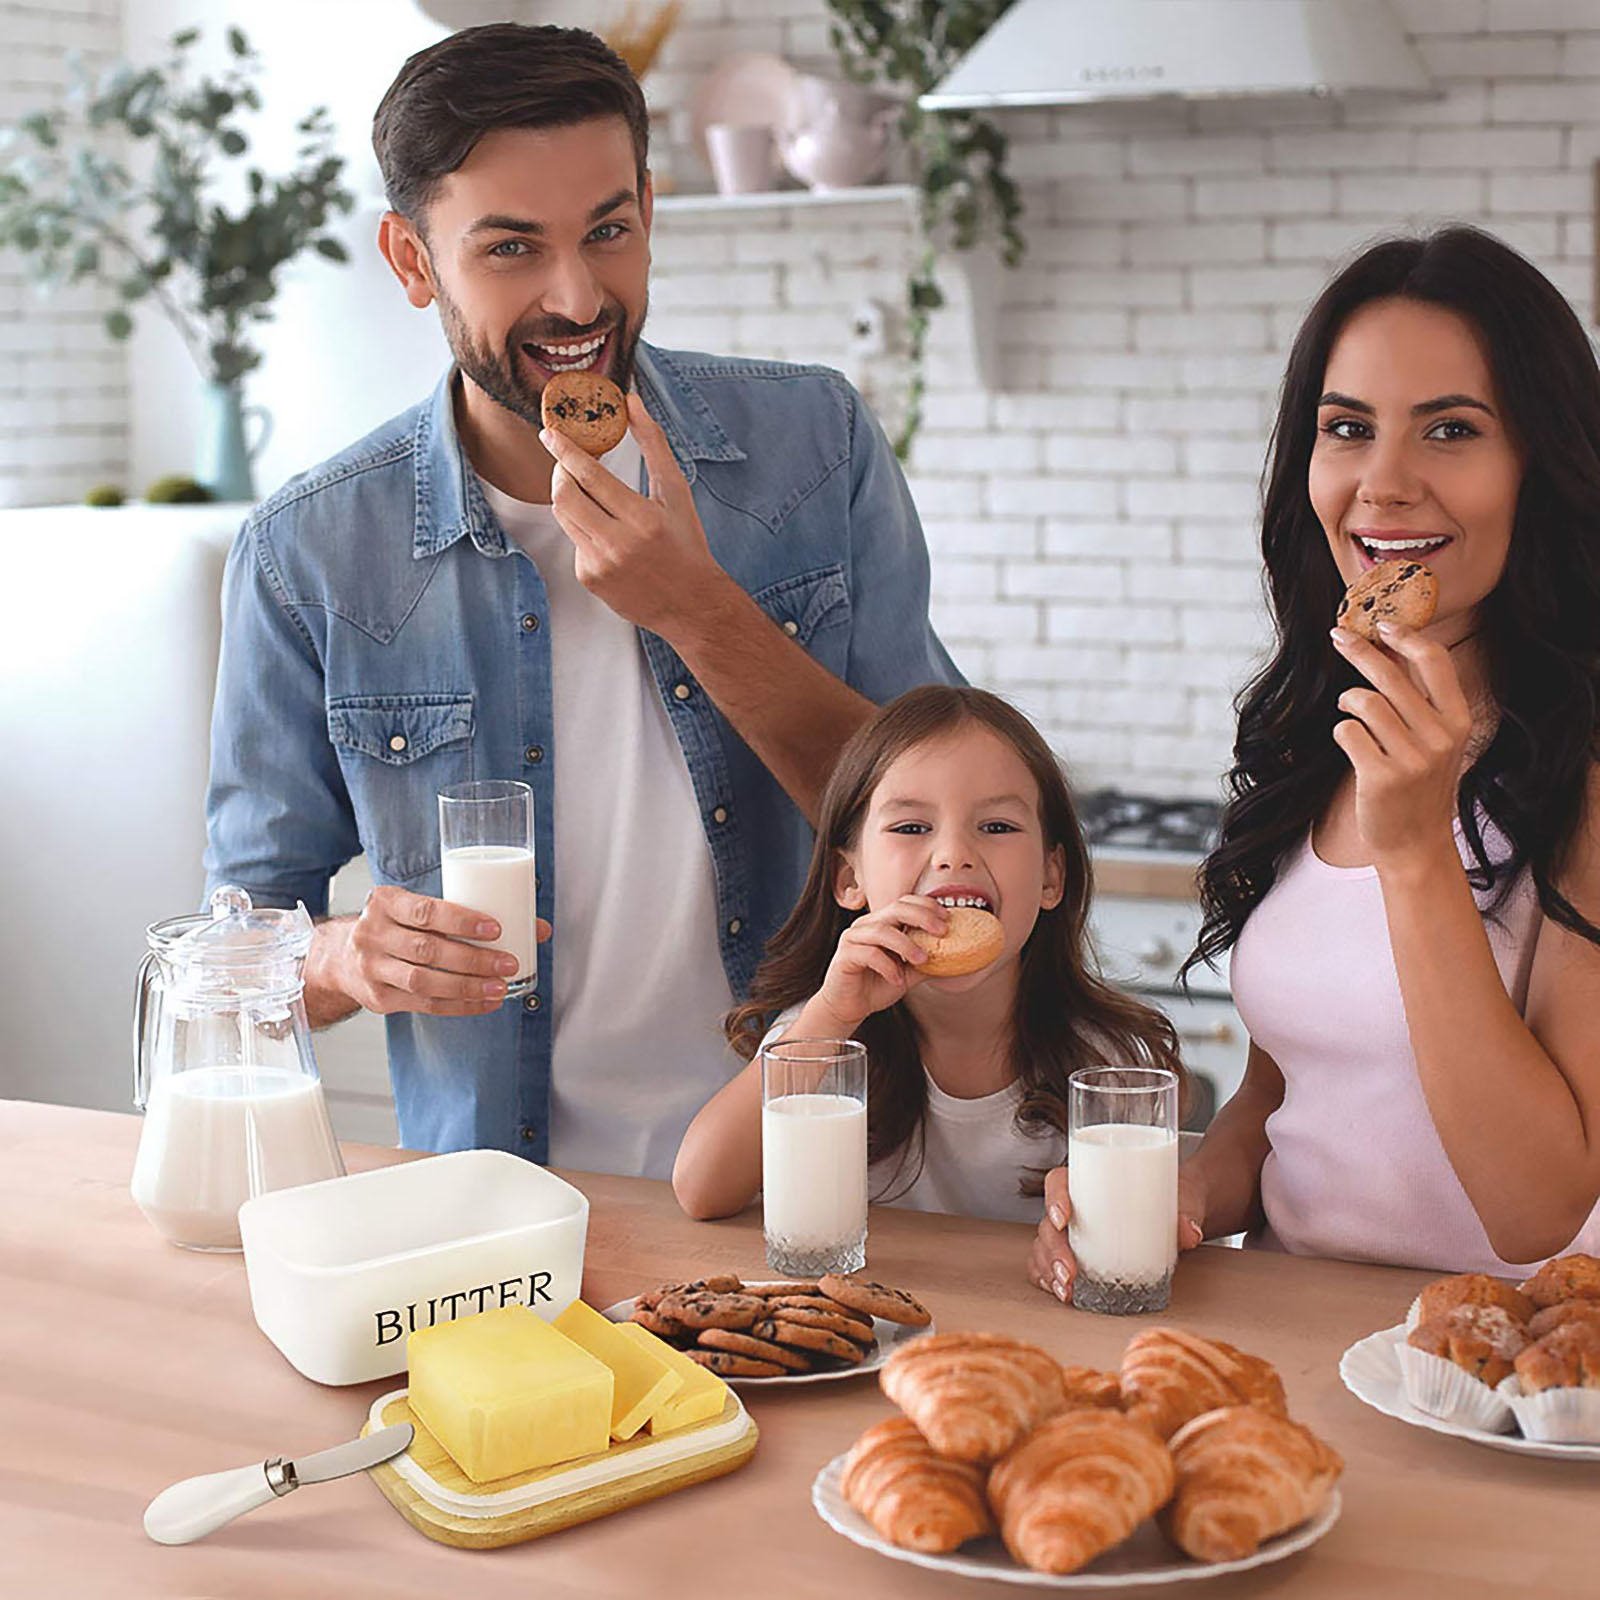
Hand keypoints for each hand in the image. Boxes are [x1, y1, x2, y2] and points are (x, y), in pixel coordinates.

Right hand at [315, 885, 551, 1017]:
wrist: (341, 957)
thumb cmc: (397, 926)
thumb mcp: (420, 908)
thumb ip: (470, 912)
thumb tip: (539, 928)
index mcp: (385, 902)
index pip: (425, 912)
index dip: (461, 921)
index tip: (495, 929)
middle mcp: (372, 934)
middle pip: (428, 951)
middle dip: (474, 959)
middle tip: (508, 962)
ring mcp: (372, 969)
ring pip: (425, 982)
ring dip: (468, 987)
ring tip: (501, 987)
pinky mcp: (378, 999)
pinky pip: (424, 1005)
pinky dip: (459, 1006)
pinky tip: (485, 1003)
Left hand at [541, 394, 729, 633]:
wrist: (691, 603)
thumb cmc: (686, 544)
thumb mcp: (676, 491)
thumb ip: (653, 444)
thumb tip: (632, 403)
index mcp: (642, 519)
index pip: (590, 476)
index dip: (565, 450)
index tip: (550, 433)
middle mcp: (618, 543)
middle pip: (564, 496)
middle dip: (560, 472)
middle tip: (567, 462)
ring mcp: (600, 564)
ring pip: (564, 516)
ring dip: (569, 497)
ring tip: (588, 492)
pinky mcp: (589, 578)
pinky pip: (573, 541)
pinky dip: (583, 528)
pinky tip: (606, 535)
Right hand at [814, 895, 948, 1028]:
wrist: (850, 1007)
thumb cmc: (877, 985)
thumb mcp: (909, 973)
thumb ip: (928, 963)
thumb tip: (958, 959)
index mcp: (882, 923)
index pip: (904, 902)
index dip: (927, 906)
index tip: (947, 918)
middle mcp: (867, 925)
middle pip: (895, 908)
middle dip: (922, 917)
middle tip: (942, 932)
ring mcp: (853, 938)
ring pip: (882, 931)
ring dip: (906, 944)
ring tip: (922, 960)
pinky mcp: (845, 956)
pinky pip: (868, 954)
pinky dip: (887, 966)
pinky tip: (897, 979)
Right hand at [1028, 1164, 1206, 1301]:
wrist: (1180, 1208)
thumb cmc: (1172, 1194)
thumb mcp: (1182, 1198)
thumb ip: (1186, 1213)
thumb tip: (1190, 1233)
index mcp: (1091, 1180)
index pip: (1059, 1182)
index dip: (1054, 1198)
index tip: (1064, 1218)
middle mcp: (1076, 1205)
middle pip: (1048, 1223)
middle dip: (1053, 1250)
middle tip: (1070, 1273)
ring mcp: (1074, 1231)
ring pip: (1045, 1246)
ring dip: (1048, 1269)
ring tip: (1066, 1291)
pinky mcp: (1078, 1252)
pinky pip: (1049, 1263)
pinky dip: (1048, 1279)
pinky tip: (1059, 1292)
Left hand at [1329, 622, 1475, 863]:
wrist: (1415, 843)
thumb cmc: (1419, 787)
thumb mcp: (1435, 742)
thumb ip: (1419, 703)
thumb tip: (1387, 652)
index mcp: (1458, 721)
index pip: (1436, 662)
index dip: (1407, 637)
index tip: (1382, 623)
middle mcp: (1440, 736)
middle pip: (1391, 675)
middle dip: (1359, 650)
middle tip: (1338, 636)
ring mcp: (1413, 758)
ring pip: (1365, 702)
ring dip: (1348, 700)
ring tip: (1349, 710)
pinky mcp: (1382, 776)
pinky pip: (1348, 731)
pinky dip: (1343, 732)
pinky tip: (1351, 744)